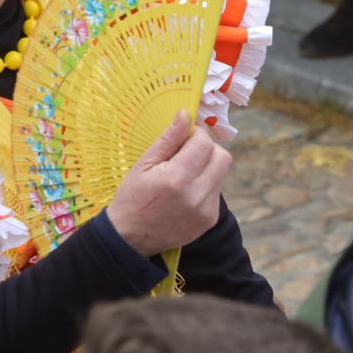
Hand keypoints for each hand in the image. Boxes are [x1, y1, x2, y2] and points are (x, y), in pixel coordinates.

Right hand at [104, 111, 231, 256]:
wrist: (130, 239)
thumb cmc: (132, 198)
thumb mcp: (144, 164)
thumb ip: (168, 139)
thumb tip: (186, 113)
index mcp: (177, 178)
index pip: (204, 143)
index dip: (196, 134)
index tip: (184, 137)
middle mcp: (196, 195)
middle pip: (222, 157)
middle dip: (208, 148)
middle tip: (188, 152)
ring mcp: (206, 210)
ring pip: (221, 174)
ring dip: (207, 166)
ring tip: (184, 174)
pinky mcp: (210, 220)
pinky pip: (216, 191)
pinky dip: (205, 184)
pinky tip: (186, 191)